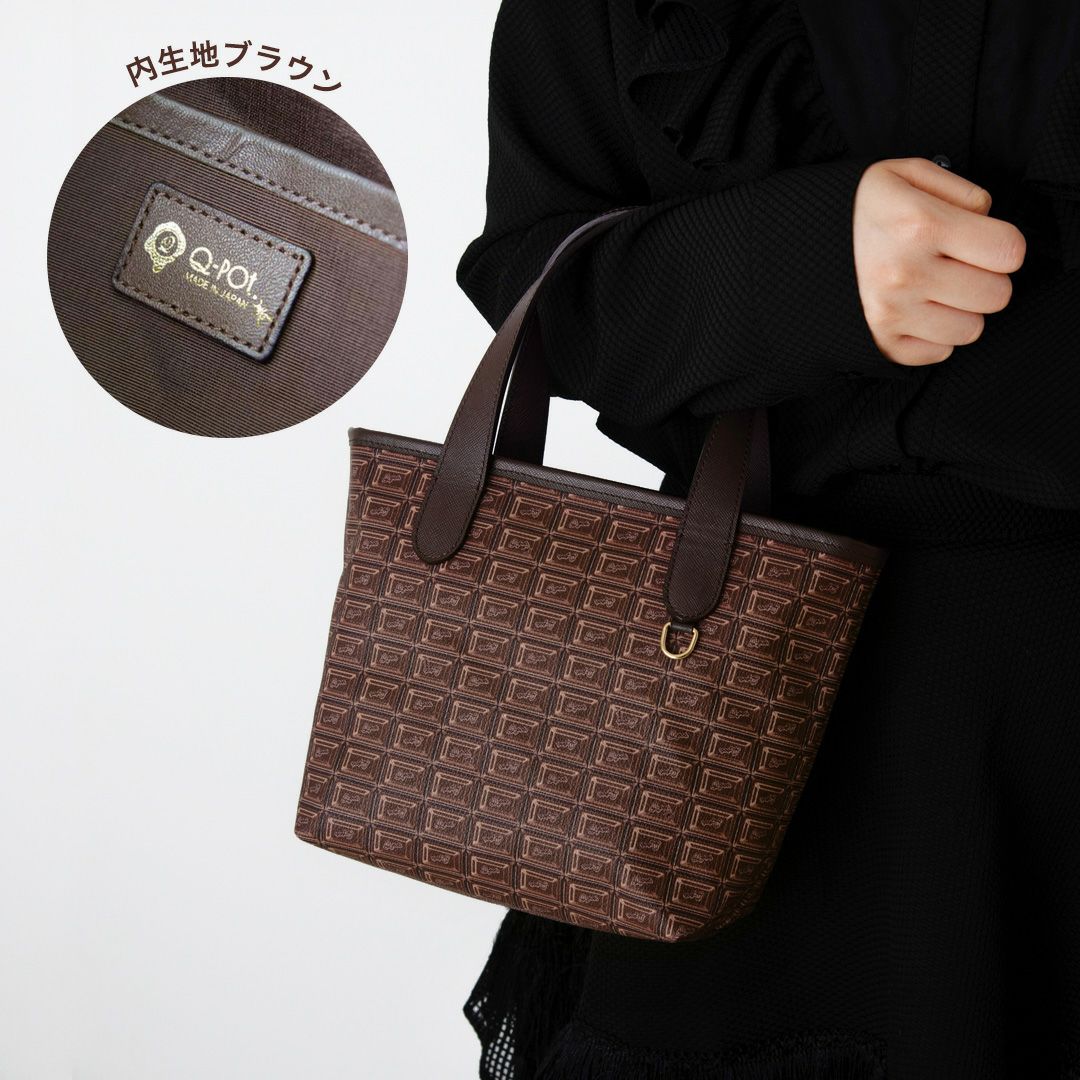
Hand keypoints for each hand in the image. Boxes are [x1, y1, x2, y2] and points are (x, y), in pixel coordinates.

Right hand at [852, 157, 1026, 365]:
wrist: (793, 248)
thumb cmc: (857, 210)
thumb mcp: (903, 174)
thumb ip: (958, 190)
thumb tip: (987, 222)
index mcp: (919, 224)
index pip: (1009, 252)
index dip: (1002, 245)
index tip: (981, 242)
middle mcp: (906, 273)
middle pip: (997, 295)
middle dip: (985, 278)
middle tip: (957, 267)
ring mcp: (892, 314)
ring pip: (971, 329)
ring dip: (961, 311)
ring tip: (935, 291)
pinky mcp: (881, 343)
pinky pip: (939, 353)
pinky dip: (934, 336)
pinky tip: (916, 313)